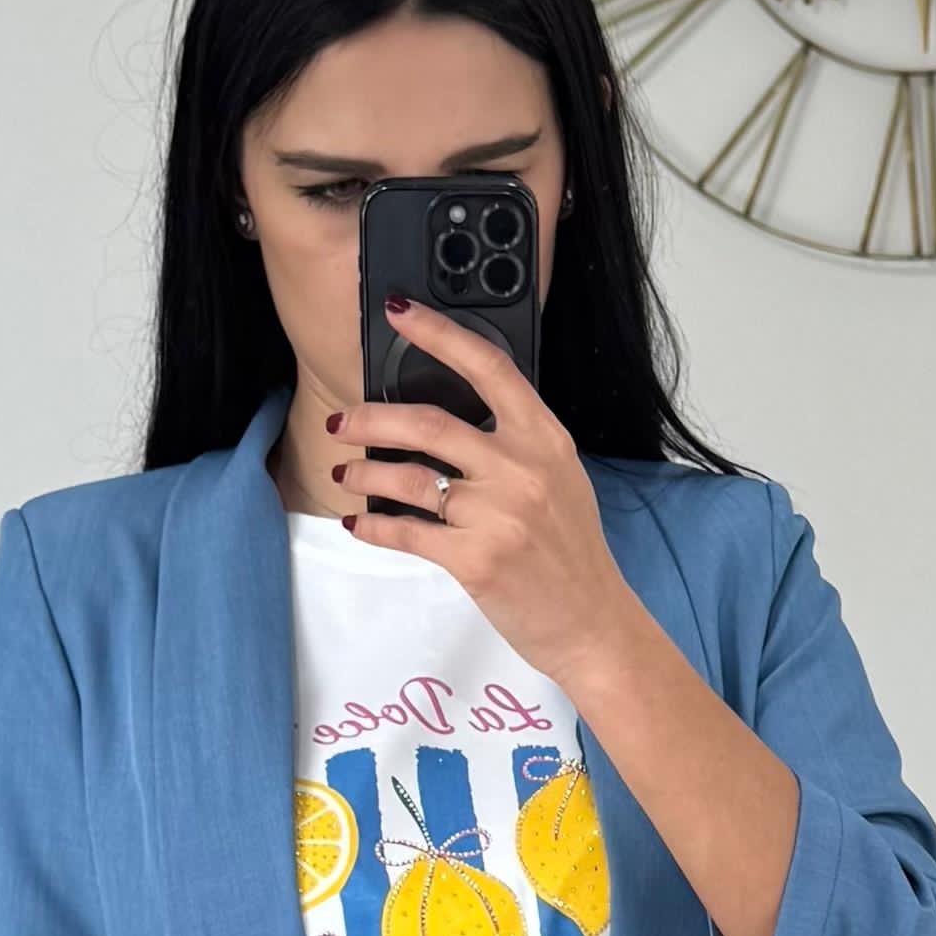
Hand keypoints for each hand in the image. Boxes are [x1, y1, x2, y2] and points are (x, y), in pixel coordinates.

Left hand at [328, 303, 641, 696]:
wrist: (593, 622)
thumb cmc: (572, 554)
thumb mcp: (561, 480)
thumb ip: (517, 445)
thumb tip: (452, 423)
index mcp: (545, 438)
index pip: (488, 367)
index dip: (439, 334)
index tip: (401, 313)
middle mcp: (522, 468)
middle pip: (428, 422)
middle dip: (370, 418)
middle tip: (342, 423)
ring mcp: (498, 514)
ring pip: (408, 478)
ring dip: (365, 473)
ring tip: (346, 475)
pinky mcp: (475, 559)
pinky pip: (406, 532)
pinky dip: (373, 526)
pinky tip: (360, 521)